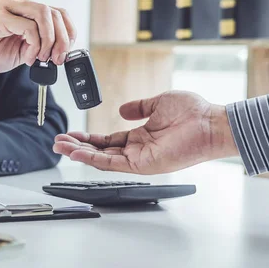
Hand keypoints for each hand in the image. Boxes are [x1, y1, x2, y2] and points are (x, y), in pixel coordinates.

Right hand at [0, 0, 76, 82]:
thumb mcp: (20, 52)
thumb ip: (38, 47)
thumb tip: (58, 52)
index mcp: (24, 8)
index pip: (58, 12)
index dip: (68, 32)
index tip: (65, 53)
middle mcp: (17, 2)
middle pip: (55, 12)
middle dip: (62, 39)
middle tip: (56, 60)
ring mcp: (8, 6)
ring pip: (45, 15)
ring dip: (50, 41)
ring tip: (42, 58)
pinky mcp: (0, 15)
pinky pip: (29, 27)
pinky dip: (35, 46)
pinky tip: (27, 58)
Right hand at [53, 91, 238, 174]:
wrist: (210, 122)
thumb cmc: (192, 112)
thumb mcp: (158, 102)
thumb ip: (138, 107)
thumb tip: (122, 109)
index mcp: (140, 136)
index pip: (107, 141)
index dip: (88, 138)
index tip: (71, 134)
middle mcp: (138, 150)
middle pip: (100, 152)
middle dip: (77, 147)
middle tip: (58, 142)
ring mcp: (140, 159)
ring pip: (102, 160)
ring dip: (80, 153)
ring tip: (60, 147)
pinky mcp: (143, 165)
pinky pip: (113, 164)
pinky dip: (93, 159)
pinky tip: (77, 153)